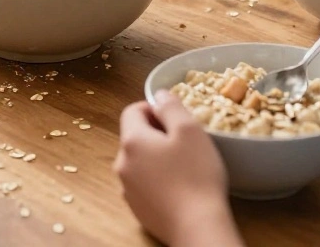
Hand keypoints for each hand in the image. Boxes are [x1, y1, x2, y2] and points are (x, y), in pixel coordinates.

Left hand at [115, 91, 239, 246]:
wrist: (197, 226)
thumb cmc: (195, 175)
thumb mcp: (189, 130)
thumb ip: (171, 107)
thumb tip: (159, 95)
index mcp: (131, 141)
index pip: (131, 111)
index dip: (153, 108)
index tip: (174, 116)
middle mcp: (122, 164)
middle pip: (134, 137)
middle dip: (156, 133)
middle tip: (183, 140)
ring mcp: (127, 189)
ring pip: (139, 161)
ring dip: (156, 157)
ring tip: (183, 165)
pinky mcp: (137, 208)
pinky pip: (144, 184)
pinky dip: (157, 180)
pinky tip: (179, 187)